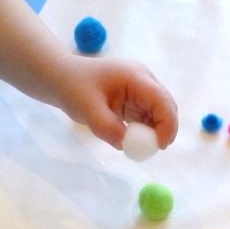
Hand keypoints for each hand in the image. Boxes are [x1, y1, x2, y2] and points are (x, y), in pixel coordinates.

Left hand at [54, 55, 177, 150]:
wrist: (62, 78)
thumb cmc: (74, 88)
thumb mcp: (88, 110)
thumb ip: (107, 128)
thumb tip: (126, 144)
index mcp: (136, 77)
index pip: (162, 101)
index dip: (167, 124)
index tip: (159, 146)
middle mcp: (143, 81)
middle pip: (166, 107)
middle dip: (164, 130)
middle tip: (152, 151)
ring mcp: (140, 90)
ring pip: (157, 114)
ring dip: (152, 131)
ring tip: (136, 146)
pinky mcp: (134, 100)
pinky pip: (145, 118)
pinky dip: (142, 130)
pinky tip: (130, 139)